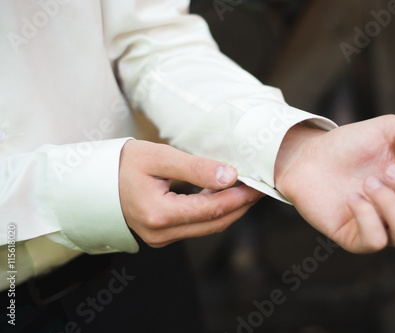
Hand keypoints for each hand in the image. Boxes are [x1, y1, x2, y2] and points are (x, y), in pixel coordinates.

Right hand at [119, 140, 263, 247]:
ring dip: (229, 210)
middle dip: (240, 206)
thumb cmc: (124, 164)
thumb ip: (196, 167)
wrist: (94, 181)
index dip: (240, 197)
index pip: (212, 209)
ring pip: (207, 227)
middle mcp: (160, 234)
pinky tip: (224, 195)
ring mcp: (160, 238)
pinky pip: (196, 226)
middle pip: (214, 223)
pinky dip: (213, 212)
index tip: (259, 184)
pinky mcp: (162, 236)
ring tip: (247, 190)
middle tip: (260, 188)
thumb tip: (230, 176)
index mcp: (159, 215)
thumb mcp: (160, 158)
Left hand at [274, 115, 394, 252]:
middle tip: (388, 172)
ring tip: (367, 183)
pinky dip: (368, 216)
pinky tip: (352, 198)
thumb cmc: (348, 145)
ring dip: (393, 206)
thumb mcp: (386, 130)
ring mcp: (379, 229)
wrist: (307, 156)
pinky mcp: (354, 239)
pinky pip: (376, 241)